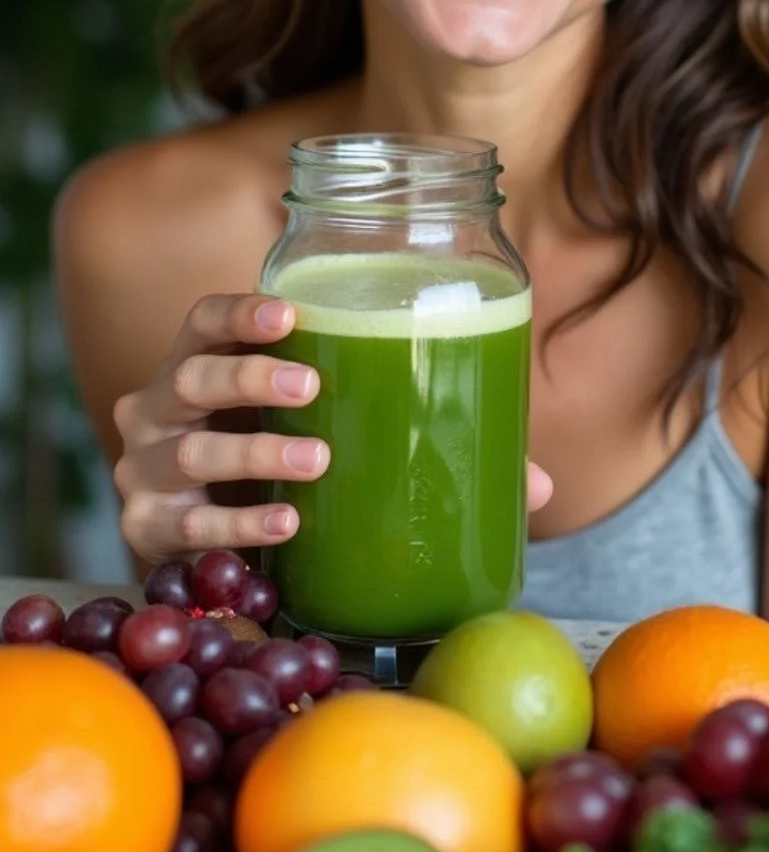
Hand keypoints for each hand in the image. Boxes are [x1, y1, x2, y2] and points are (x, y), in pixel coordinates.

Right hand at [113, 292, 552, 563]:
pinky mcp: (150, 531)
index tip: (291, 311)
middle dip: (252, 376)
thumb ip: (415, 440)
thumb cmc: (274, 461)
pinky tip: (287, 525)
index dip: (240, 311)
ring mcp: (148, 471)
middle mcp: (161, 409)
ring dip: (257, 452)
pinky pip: (192, 527)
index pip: (204, 320)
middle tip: (311, 384)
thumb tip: (536, 486)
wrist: (197, 541)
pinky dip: (241, 524)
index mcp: (204, 365)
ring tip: (318, 463)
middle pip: (192, 376)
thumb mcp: (325, 433)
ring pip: (193, 451)